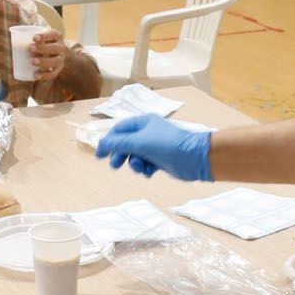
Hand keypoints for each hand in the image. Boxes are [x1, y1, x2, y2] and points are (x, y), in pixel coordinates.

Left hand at [28, 28, 68, 80]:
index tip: (33, 38)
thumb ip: (30, 36)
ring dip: (43, 61)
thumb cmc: (42, 43)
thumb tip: (12, 36)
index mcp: (56, 37)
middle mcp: (60, 48)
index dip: (44, 36)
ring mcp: (60, 60)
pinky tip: (35, 76)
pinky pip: (52, 74)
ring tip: (32, 61)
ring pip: (54, 61)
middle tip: (30, 48)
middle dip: (43, 48)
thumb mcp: (41, 37)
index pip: (53, 35)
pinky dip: (44, 75)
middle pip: (55, 48)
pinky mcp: (57, 70)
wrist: (56, 54)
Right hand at [96, 114, 213, 181]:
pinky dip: (145, 169)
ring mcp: (155, 146)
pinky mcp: (161, 159)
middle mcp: (148, 132)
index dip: (108, 141)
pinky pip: (145, 164)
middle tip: (115, 166)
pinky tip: (150, 172)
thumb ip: (117, 144)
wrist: (194, 158)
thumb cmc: (167, 145)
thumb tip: (100, 145)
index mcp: (143, 122)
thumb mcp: (138, 143)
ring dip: (134, 163)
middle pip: (126, 144)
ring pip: (135, 156)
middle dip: (120, 155)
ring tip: (140, 168)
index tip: (99, 155)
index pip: (119, 130)